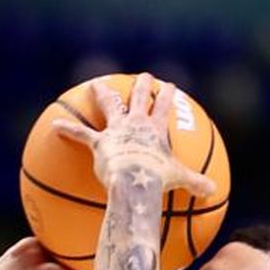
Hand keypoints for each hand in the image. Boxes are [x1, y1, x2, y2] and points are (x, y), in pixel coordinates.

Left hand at [53, 72, 219, 200]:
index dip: (167, 96)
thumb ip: (196, 185)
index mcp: (155, 130)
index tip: (169, 86)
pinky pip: (81, 135)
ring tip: (96, 84)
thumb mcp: (180, 181)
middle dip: (143, 85)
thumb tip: (215, 193)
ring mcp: (116, 130)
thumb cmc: (159, 180)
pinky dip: (68, 130)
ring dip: (103, 94)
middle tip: (145, 76)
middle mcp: (136, 123)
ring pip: (109, 106)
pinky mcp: (99, 143)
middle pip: (140, 98)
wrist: (136, 180)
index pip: (164, 108)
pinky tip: (55, 126)